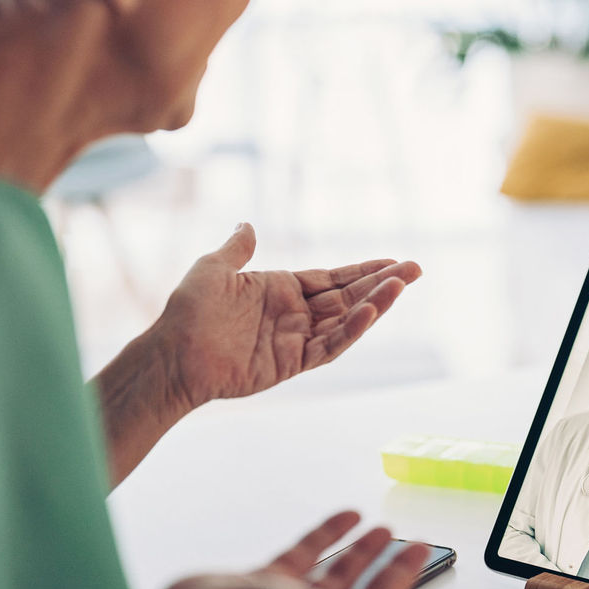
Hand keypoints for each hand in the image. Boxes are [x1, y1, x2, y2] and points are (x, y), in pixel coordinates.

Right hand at [154, 511, 429, 588]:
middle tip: (408, 542)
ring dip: (357, 549)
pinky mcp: (258, 586)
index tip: (422, 552)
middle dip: (384, 566)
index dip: (402, 578)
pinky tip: (343, 518)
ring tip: (379, 528)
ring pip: (331, 573)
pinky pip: (300, 556)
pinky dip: (324, 535)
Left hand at [156, 223, 421, 408]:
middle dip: (382, 283)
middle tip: (416, 269)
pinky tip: (369, 313)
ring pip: (345, 321)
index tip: (394, 261)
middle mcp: (295, 314)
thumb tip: (248, 224)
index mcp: (281, 289)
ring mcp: (296, 340)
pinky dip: (351, 331)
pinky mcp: (291, 364)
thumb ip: (238, 250)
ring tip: (401, 285)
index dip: (363, 269)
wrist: (172, 354)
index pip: (333, 278)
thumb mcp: (213, 268)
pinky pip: (328, 347)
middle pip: (348, 297)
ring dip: (374, 304)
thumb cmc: (187, 311)